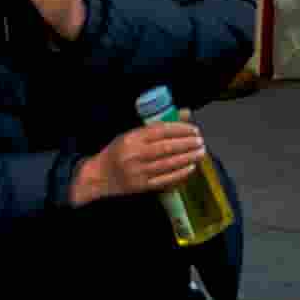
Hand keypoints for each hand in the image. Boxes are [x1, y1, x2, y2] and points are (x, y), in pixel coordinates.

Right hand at [70, 121, 212, 207]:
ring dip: (187, 158)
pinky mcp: (140, 186)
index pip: (161, 131)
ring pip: (167, 164)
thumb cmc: (119, 151)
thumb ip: (159, 125)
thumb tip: (186, 113)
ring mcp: (137, 171)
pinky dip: (180, 174)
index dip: (180, 129)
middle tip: (201, 141)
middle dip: (187, 144)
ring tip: (200, 153)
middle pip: (166, 148)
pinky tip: (191, 168)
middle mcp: (134, 154)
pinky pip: (164, 179)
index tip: (194, 130)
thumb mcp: (133, 133)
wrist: (99, 176)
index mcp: (132, 138)